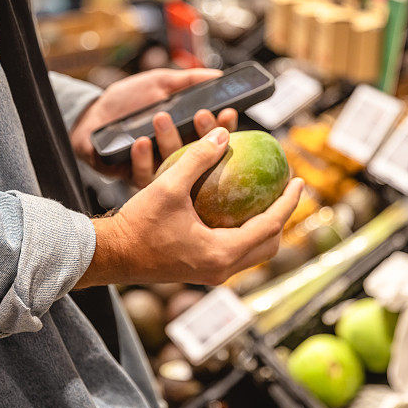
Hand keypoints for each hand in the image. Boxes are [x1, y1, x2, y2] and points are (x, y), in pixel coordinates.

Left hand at [70, 68, 237, 187]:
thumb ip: (188, 80)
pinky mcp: (134, 176)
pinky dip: (142, 158)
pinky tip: (140, 142)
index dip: (223, 126)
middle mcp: (176, 153)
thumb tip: (219, 75)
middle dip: (203, 133)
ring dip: (170, 140)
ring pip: (173, 165)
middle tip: (200, 114)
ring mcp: (157, 167)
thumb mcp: (159, 82)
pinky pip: (144, 175)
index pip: (214, 134)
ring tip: (161, 117)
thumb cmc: (127, 99)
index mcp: (186, 132)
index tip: (227, 112)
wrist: (91, 113)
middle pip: (199, 152)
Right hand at [75, 128, 303, 286]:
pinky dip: (244, 233)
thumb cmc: (137, 223)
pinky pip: (236, 253)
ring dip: (264, 227)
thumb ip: (197, 158)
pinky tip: (238, 211)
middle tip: (285, 191)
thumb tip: (224, 134)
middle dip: (282, 218)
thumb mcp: (168, 186)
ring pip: (253, 253)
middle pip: (268, 246)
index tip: (298, 180)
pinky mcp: (200, 271)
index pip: (269, 226)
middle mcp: (221, 269)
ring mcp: (211, 273)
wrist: (109, 254)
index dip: (288, 202)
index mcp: (220, 253)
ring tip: (267, 200)